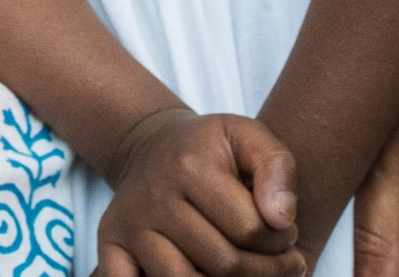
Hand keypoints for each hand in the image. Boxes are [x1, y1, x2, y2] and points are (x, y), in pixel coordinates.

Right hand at [96, 105, 304, 276]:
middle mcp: (154, 197)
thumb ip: (276, 168)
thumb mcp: (247, 137)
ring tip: (248, 274)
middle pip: (223, 265)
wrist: (150, 146)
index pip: (250, 230)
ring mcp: (130, 226)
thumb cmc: (209, 148)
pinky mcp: (111, 247)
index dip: (282, 242)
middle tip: (282, 265)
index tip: (287, 235)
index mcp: (189, 165)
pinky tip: (200, 275)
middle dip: (265, 272)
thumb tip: (281, 220)